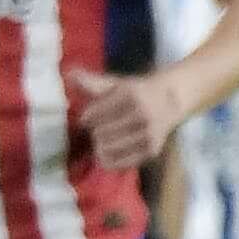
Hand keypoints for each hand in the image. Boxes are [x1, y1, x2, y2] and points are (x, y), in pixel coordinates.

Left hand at [70, 69, 184, 171]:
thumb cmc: (134, 92)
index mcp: (130, 95)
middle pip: (98, 133)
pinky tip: (107, 153)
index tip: (88, 117)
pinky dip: (108, 160)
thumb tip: (69, 74)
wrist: (170, 102)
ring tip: (104, 139)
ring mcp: (149, 134)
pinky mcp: (151, 151)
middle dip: (94, 131)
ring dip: (100, 146)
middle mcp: (142, 115)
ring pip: (107, 149)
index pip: (92, 115)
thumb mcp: (115, 84)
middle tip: (99, 128)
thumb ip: (92, 82)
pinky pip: (119, 163)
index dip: (86, 118)